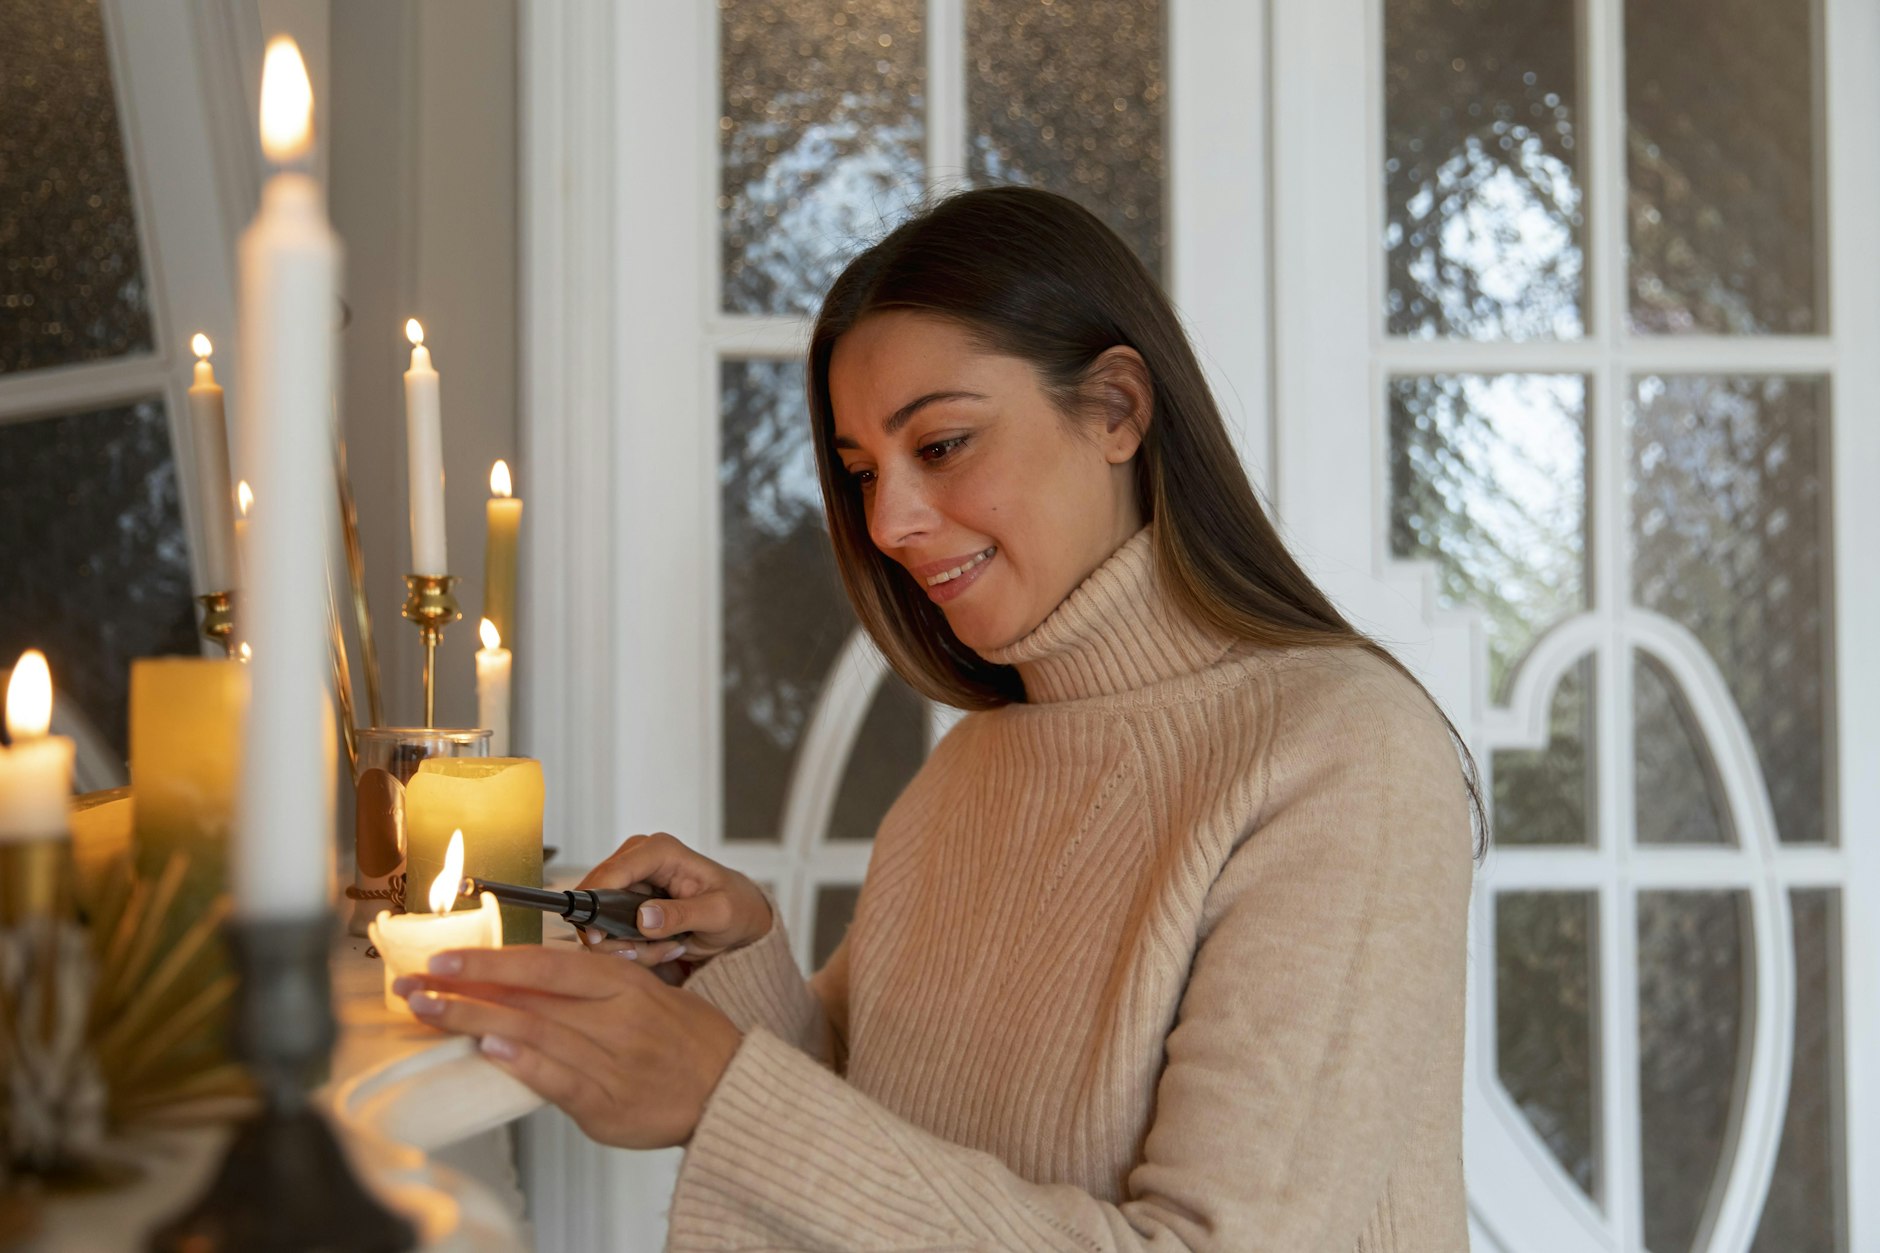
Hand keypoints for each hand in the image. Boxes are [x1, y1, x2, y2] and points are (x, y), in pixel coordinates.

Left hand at [393, 945, 743, 1149]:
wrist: (730, 1090)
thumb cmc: (689, 1040)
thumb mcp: (648, 992)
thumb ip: (593, 988)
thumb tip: (529, 981)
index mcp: (623, 983)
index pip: (546, 963)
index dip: (491, 959)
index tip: (445, 957)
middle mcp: (614, 1016)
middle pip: (530, 994)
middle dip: (466, 986)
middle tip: (415, 983)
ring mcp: (610, 1059)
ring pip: (533, 1031)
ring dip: (474, 1019)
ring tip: (430, 1011)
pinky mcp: (606, 1103)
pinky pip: (555, 1077)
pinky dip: (520, 1061)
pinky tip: (487, 1048)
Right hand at [576, 831, 772, 971]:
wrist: (740, 915)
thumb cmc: (736, 907)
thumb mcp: (719, 913)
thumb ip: (682, 915)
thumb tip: (642, 917)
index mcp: (660, 851)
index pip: (612, 872)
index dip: (597, 904)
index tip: (602, 938)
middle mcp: (637, 859)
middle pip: (596, 899)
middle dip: (619, 936)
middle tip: (658, 952)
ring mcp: (628, 880)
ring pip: (599, 920)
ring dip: (629, 946)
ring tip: (669, 948)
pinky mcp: (624, 901)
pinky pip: (608, 931)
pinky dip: (631, 948)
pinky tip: (661, 948)